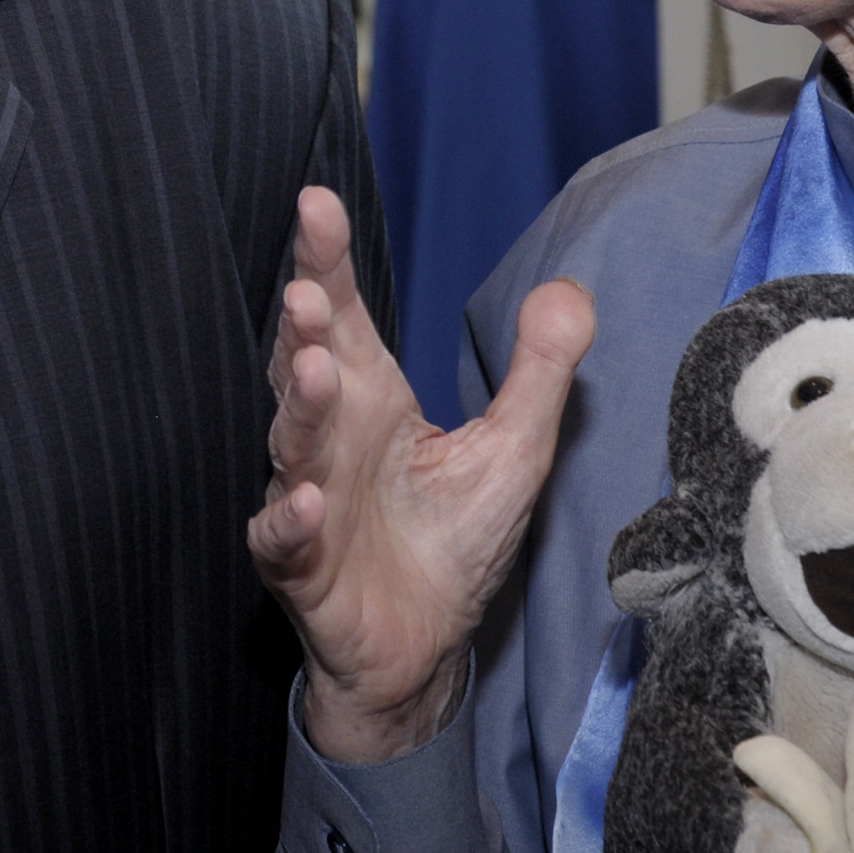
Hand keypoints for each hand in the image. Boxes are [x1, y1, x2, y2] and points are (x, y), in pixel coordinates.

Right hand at [248, 187, 594, 762]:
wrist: (422, 650)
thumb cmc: (453, 542)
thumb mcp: (513, 450)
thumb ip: (539, 371)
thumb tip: (569, 290)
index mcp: (370, 399)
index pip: (344, 316)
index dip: (327, 261)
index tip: (318, 202)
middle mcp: (328, 439)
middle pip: (304, 366)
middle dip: (302, 326)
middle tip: (308, 290)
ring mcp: (308, 500)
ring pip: (293, 445)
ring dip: (299, 407)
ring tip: (316, 369)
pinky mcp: (302, 568)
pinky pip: (284, 540)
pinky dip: (289, 520)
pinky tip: (306, 501)